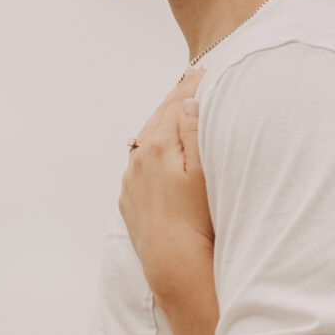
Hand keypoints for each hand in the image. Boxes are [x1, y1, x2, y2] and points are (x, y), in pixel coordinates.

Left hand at [120, 68, 210, 280]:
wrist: (174, 264)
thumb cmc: (197, 220)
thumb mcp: (204, 171)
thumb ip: (195, 132)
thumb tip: (188, 101)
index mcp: (157, 145)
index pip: (177, 104)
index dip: (192, 85)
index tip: (203, 70)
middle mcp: (138, 159)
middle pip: (158, 118)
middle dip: (176, 99)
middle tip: (192, 81)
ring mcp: (132, 181)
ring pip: (147, 139)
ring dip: (163, 123)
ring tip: (178, 112)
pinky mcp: (131, 200)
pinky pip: (140, 163)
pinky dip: (152, 149)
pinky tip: (161, 152)